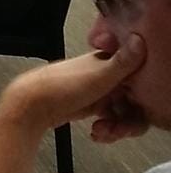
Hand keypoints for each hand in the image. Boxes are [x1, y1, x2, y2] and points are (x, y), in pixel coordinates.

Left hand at [4, 35, 146, 140]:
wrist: (29, 106)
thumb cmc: (58, 88)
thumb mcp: (98, 74)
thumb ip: (122, 61)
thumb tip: (139, 39)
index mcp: (107, 62)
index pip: (138, 77)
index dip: (142, 96)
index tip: (137, 109)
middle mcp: (102, 75)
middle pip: (132, 98)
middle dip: (130, 118)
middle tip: (120, 128)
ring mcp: (95, 91)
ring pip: (121, 111)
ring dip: (118, 126)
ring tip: (105, 132)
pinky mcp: (88, 106)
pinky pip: (108, 119)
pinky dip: (107, 129)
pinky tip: (99, 133)